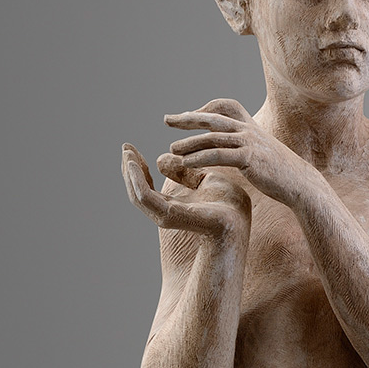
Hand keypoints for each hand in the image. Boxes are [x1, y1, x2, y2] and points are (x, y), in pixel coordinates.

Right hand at [121, 143, 250, 238]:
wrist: (243, 220)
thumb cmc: (231, 206)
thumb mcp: (206, 182)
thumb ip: (185, 173)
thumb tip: (162, 158)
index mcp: (174, 206)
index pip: (148, 187)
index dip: (139, 168)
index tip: (132, 148)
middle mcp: (167, 212)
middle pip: (138, 190)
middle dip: (130, 169)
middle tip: (125, 147)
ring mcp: (167, 216)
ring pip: (138, 193)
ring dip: (130, 172)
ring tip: (127, 153)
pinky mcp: (170, 215)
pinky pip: (146, 197)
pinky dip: (137, 180)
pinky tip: (135, 163)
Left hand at [160, 99, 320, 205]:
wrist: (299, 183)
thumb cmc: (278, 171)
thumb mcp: (261, 150)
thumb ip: (244, 144)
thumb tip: (228, 145)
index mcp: (251, 125)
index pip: (225, 106)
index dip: (204, 109)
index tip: (185, 116)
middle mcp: (249, 129)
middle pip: (212, 118)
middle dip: (187, 119)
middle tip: (167, 121)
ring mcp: (249, 142)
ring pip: (212, 138)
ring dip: (189, 143)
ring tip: (172, 150)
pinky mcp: (249, 158)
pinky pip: (218, 155)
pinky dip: (199, 157)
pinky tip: (186, 163)